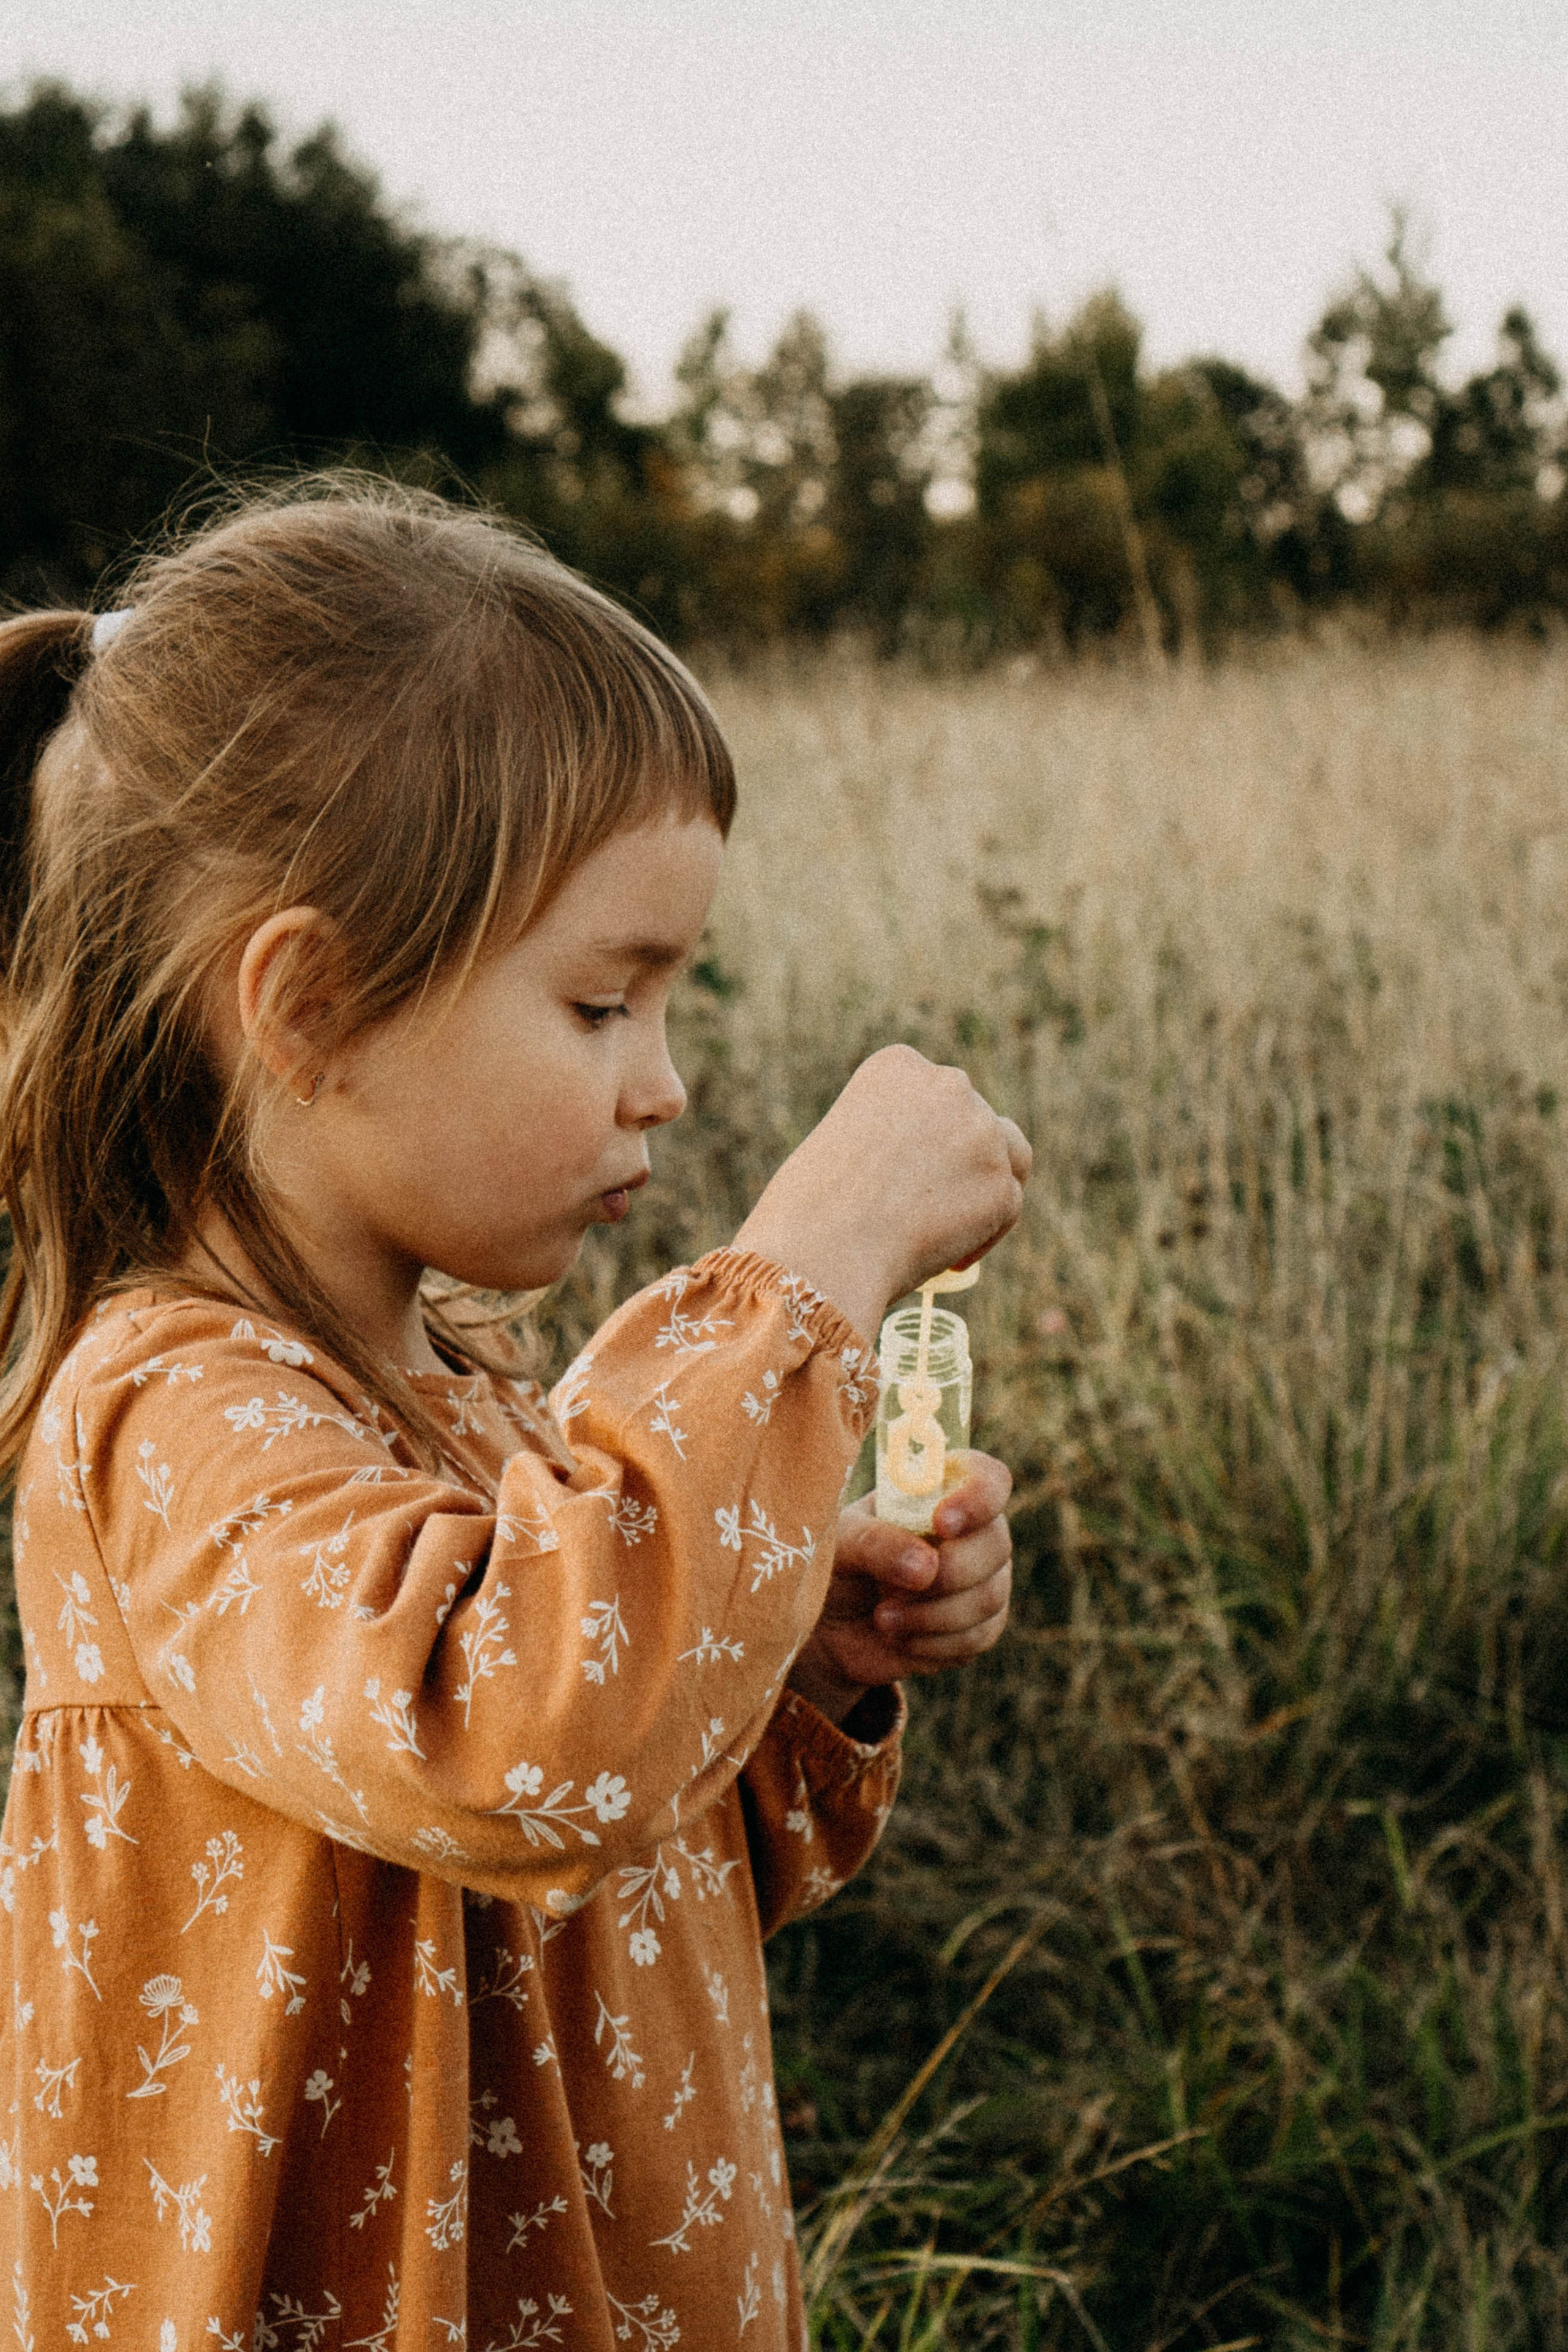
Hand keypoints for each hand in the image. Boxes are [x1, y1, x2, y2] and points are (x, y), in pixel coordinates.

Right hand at [733, 1046, 1030, 1340]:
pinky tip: (950, 1262)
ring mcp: (982, 1133)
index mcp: (898, 1065)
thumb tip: (926, 1175)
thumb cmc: (809, 1207)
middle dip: (962, 1155)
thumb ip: (890, 1140)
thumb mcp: (843, 1143)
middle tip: (939, 1200)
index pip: (934, 1092)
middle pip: (974, 1118)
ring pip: (1009, 1155)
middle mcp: (947, 1085)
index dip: (929, 1131)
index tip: (913, 1167)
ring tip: (964, 1221)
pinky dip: (983, 1234)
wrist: (823, 1246)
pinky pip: (1006, 1209)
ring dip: (991, 1183)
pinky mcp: (1001, 1186)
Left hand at [785, 1453, 1013, 1724]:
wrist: (830, 1627)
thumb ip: (874, 1542)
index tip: (941, 1524)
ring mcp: (983, 1580)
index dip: (978, 1498)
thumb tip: (927, 1568)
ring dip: (932, 1615)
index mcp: (941, 1493)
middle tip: (893, 1590)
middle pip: (996, 1544)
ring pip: (989, 1596)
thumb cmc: (837, 1565)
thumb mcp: (839, 1544)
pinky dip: (934, 1643)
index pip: (989, 1480)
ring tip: (882, 1618)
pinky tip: (899, 1639)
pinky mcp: (979, 1626)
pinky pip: (978, 1636)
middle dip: (949, 1573)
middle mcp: (973, 1532)